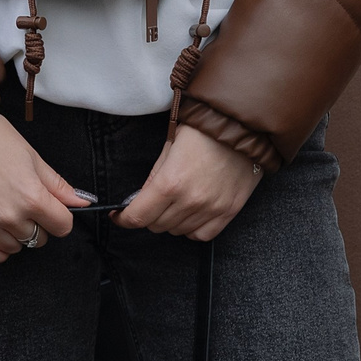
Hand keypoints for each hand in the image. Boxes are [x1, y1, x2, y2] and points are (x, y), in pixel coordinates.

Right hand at [0, 107, 90, 262]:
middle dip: (39, 224)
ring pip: (16, 247)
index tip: (53, 208)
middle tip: (26, 203)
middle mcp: (9, 214)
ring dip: (17, 234)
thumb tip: (82, 202)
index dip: (61, 216)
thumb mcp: (32, 156)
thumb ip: (58, 185)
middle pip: (40, 239)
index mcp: (31, 196)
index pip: (62, 226)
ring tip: (8, 210)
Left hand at [115, 125, 261, 240]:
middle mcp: (191, 201)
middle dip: (147, 216)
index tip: (118, 216)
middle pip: (156, 226)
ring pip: (177, 231)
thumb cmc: (202, 130)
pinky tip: (190, 214)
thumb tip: (139, 201)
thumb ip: (153, 178)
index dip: (123, 219)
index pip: (138, 216)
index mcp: (170, 182)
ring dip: (169, 221)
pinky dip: (191, 228)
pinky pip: (202, 235)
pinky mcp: (229, 212)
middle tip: (150, 202)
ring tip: (173, 202)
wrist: (242, 126)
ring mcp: (212, 209)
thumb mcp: (168, 147)